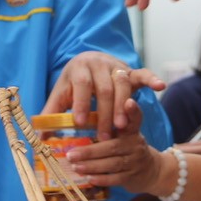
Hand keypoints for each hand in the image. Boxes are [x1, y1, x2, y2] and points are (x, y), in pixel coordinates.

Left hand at [43, 51, 164, 138]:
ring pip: (123, 85)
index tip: (82, 122)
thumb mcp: (61, 95)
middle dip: (105, 113)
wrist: (89, 62)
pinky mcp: (130, 70)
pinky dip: (151, 79)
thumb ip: (52, 114)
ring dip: (123, 107)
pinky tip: (160, 87)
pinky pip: (142, 73)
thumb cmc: (73, 84)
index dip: (82, 102)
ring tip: (122, 127)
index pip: (81, 84)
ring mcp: (116, 66)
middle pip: (105, 88)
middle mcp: (99, 63)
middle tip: (105, 135)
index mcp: (79, 68)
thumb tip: (40, 138)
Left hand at [67, 100, 173, 195]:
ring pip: (113, 164)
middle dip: (90, 151)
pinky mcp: (132, 177)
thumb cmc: (128, 148)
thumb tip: (79, 119)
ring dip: (92, 166)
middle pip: (113, 146)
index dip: (132, 111)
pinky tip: (89, 178)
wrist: (151, 171)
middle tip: (71, 154)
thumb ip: (109, 126)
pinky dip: (102, 179)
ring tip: (75, 166)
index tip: (128, 102)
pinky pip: (116, 179)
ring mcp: (135, 162)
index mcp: (132, 130)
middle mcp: (135, 144)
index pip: (135, 118)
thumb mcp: (125, 134)